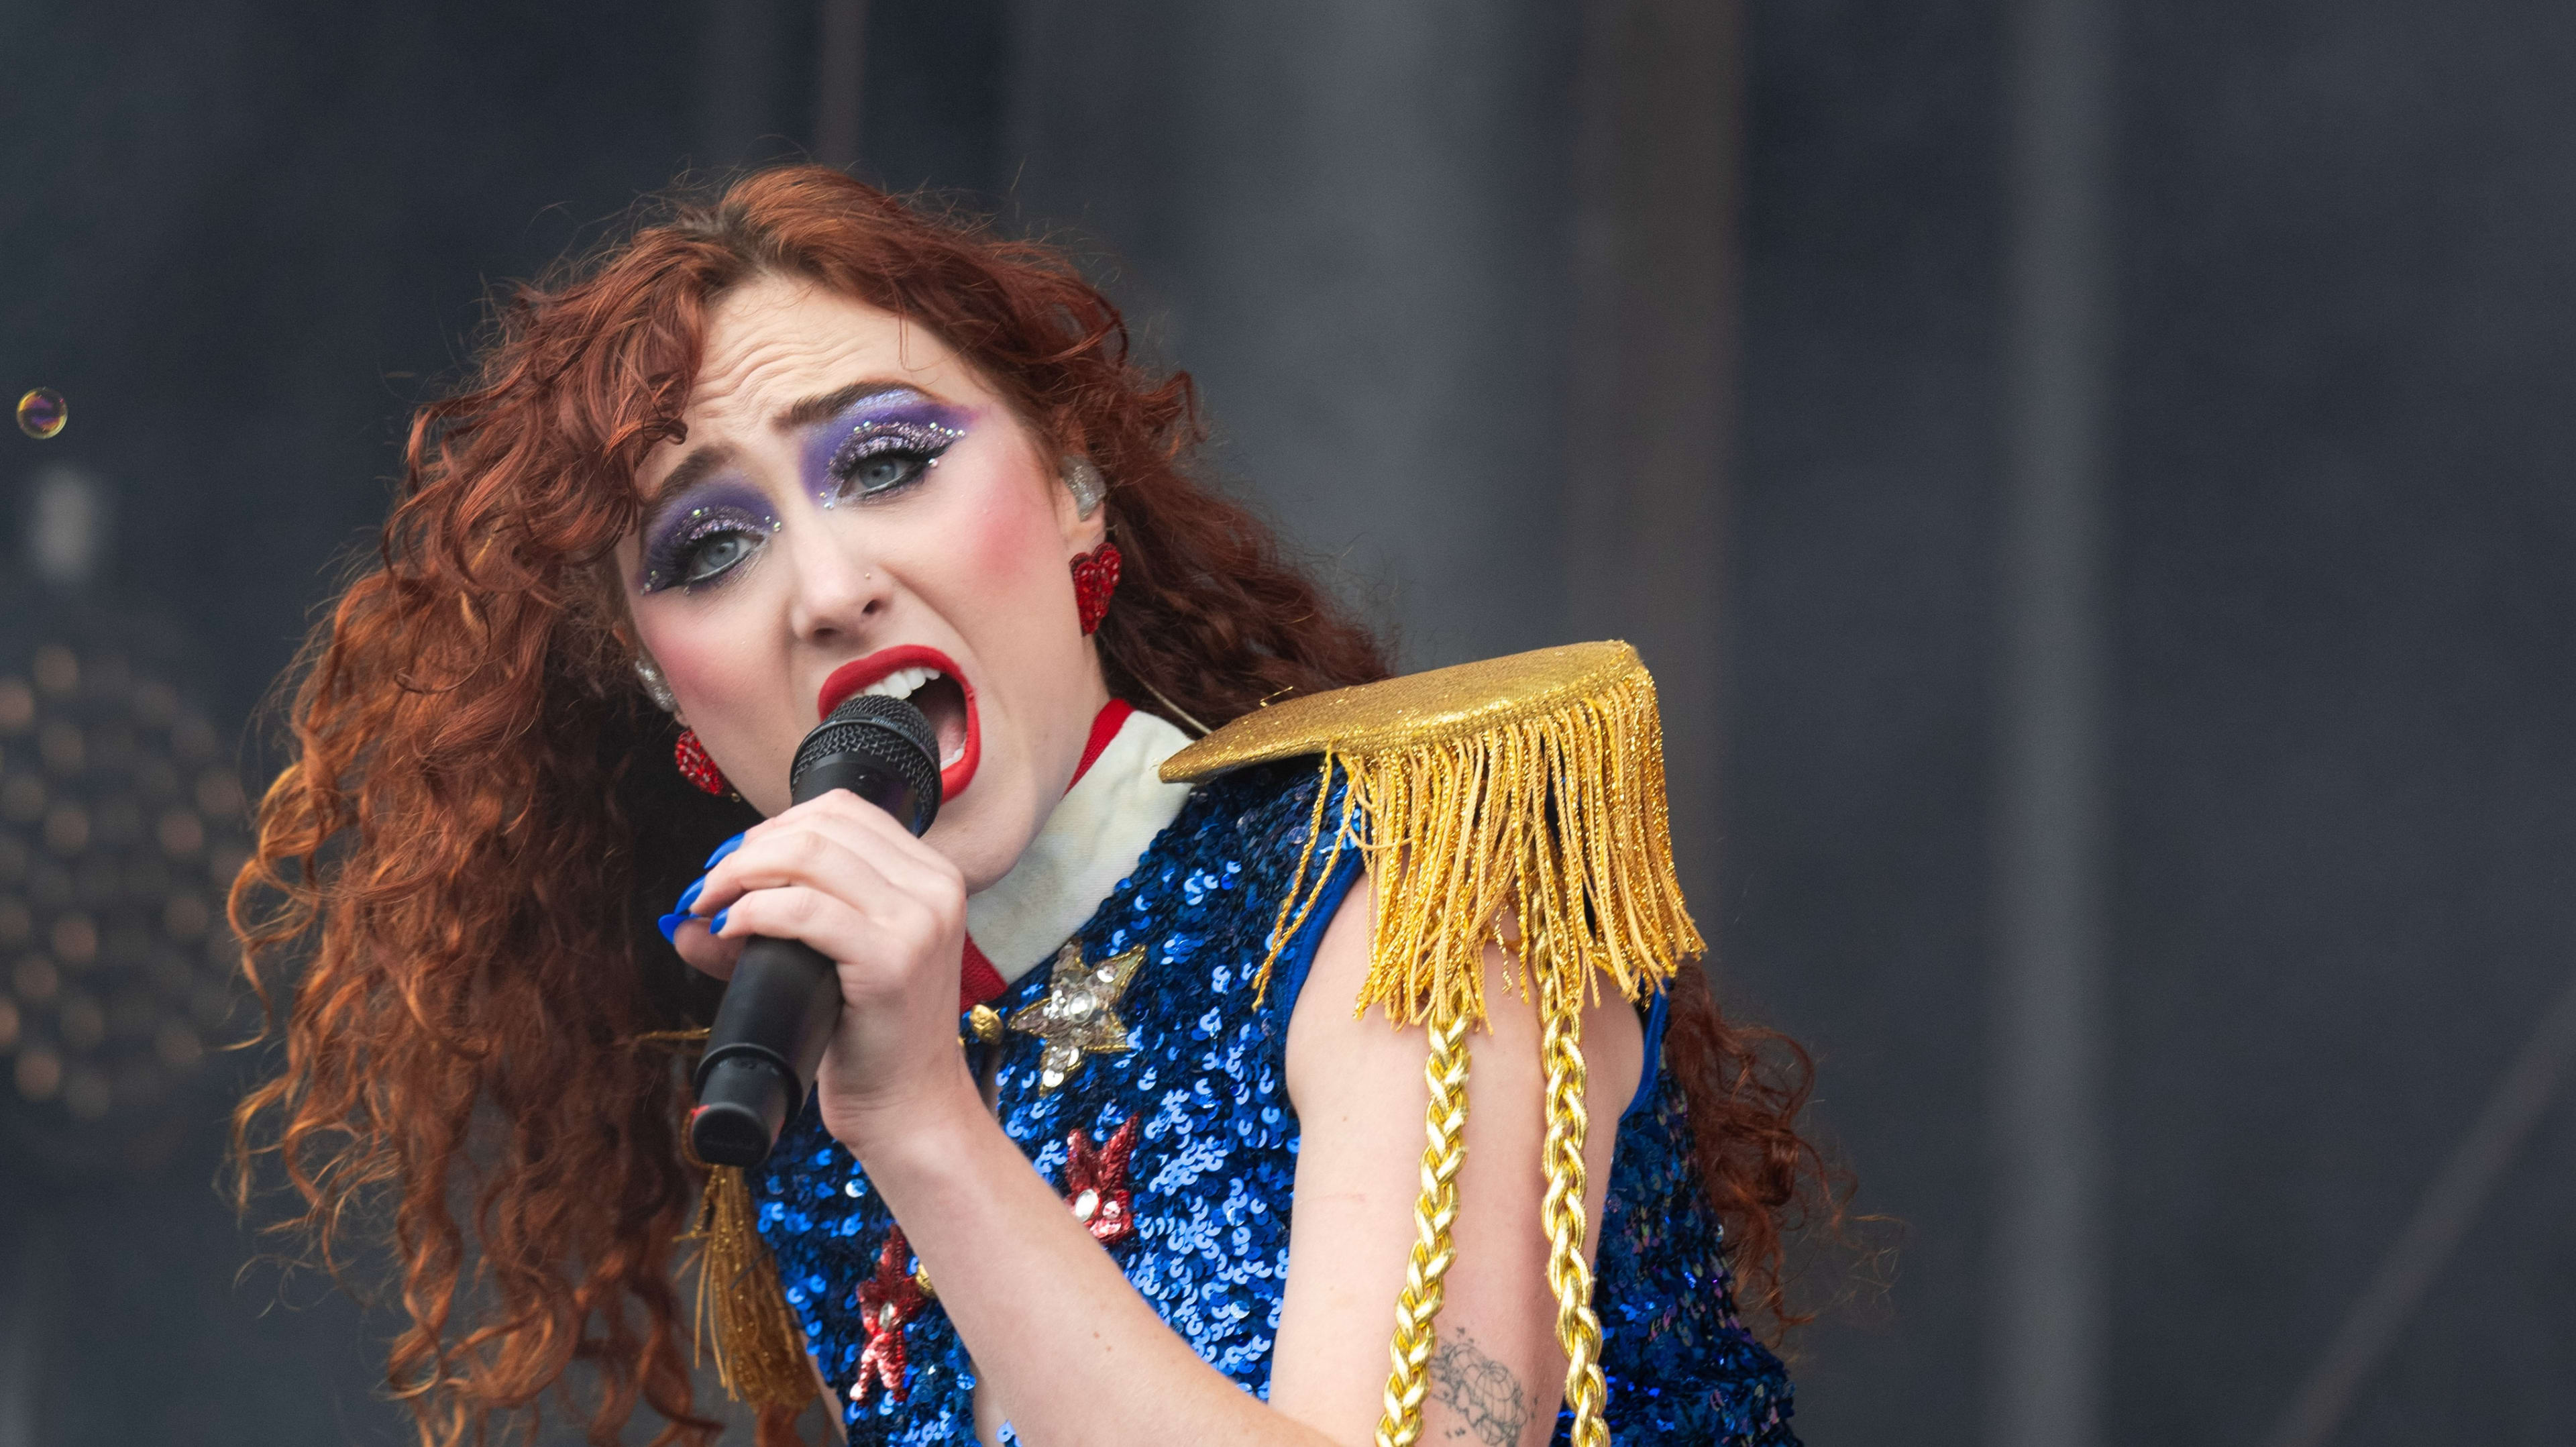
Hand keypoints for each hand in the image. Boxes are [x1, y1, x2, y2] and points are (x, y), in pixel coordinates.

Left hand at [672, 792, 978, 1149]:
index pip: (844, 811)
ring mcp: (919, 921)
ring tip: (710, 906)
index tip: (730, 865)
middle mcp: (935, 887)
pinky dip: (753, 911)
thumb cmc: (872, 1038)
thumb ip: (769, 930)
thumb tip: (683, 921)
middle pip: (822, 824)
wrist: (910, 1108)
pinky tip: (729, 929)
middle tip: (707, 889)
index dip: (773, 826)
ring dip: (741, 873)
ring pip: (810, 855)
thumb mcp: (830, 964)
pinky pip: (804, 910)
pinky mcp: (892, 959)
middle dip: (747, 849)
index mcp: (931, 875)